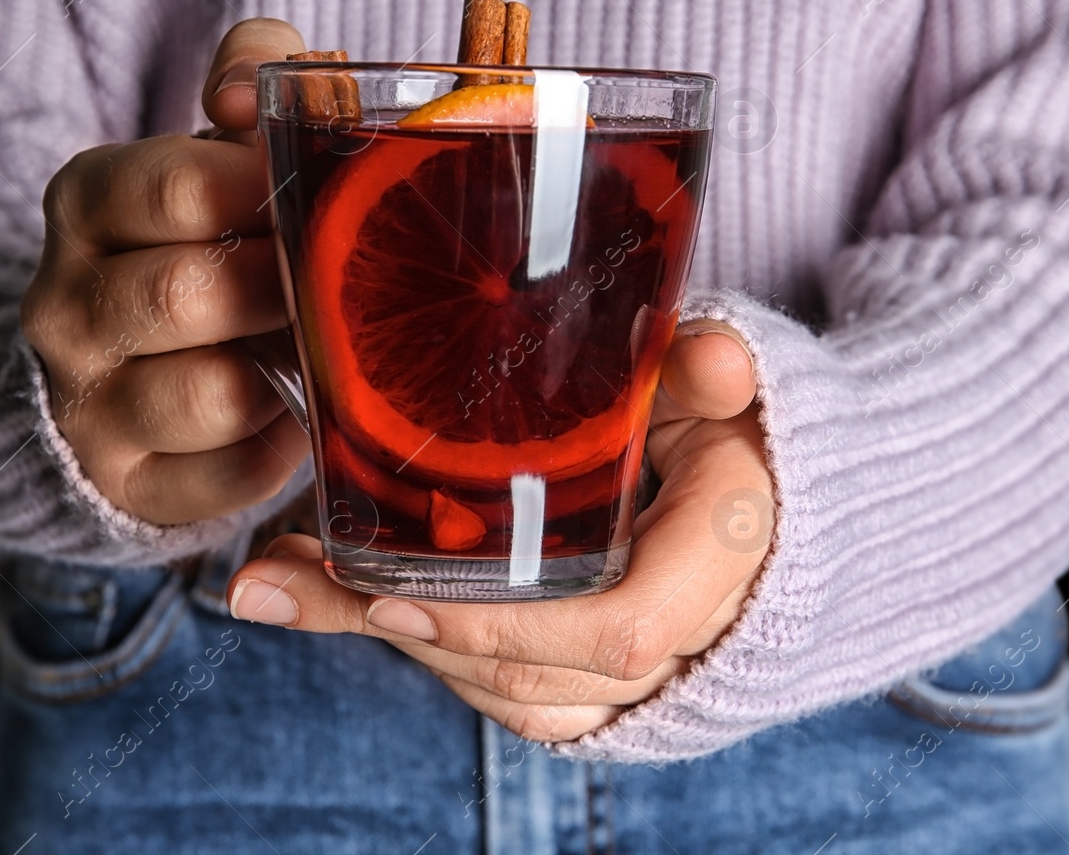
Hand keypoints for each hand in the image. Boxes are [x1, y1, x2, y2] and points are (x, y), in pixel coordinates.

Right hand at [20, 19, 315, 523]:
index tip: (320, 194)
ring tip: (326, 347)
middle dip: (282, 288)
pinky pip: (223, 479)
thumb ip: (252, 75)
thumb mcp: (217, 143)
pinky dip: (279, 451)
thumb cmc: (202, 236)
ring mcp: (88, 402)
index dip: (261, 191)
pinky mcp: (128, 484)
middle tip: (342, 280)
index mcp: (88, 201)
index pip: (170, 189)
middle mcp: (66, 303)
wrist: (126, 362)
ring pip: (205, 395)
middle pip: (182, 294)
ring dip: (285, 372)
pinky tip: (300, 416)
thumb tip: (249, 89)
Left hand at [225, 321, 773, 742]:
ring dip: (416, 651)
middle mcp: (696, 630)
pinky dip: (447, 665)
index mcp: (725, 551)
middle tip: (312, 579)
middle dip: (421, 635)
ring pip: (524, 697)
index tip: (395, 595)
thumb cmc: (719, 416)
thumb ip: (698, 370)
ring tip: (312, 585)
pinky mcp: (613, 684)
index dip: (505, 626)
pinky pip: (528, 705)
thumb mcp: (704, 379)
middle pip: (543, 672)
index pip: (622, 631)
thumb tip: (720, 364)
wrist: (756, 476)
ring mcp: (656, 669)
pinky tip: (372, 610)